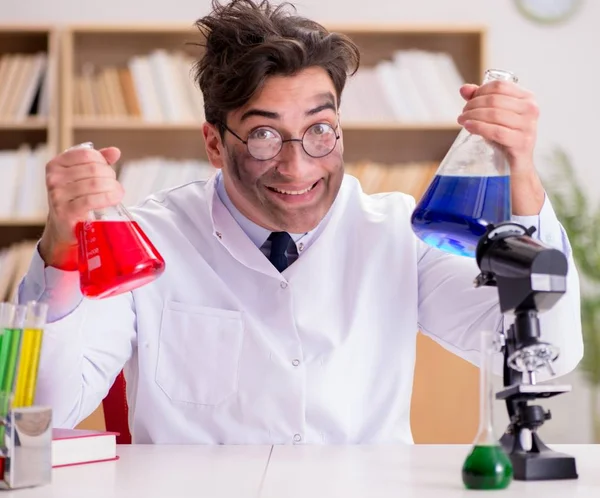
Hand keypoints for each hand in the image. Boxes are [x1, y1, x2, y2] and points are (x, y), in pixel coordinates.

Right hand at [40, 146, 123, 268]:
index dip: (103, 161)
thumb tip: (115, 151)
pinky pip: (92, 200)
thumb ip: (98, 162)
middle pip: (93, 169)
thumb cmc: (76, 199)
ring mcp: (57, 196)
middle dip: (110, 176)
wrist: (64, 227)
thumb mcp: (83, 177)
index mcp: (55, 165)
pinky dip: (108, 197)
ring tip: (118, 193)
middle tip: (115, 185)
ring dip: (113, 187)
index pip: (86, 154)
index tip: (108, 171)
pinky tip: (115, 198)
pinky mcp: (65, 212)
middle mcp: (53, 179)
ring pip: (95, 183)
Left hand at [457, 80, 545, 214]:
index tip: (468, 102)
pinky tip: (468, 127)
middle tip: (462, 114)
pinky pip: (496, 131)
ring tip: (462, 121)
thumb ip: (480, 100)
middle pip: (494, 100)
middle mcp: (531, 109)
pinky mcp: (522, 142)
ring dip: (473, 116)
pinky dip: (479, 127)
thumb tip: (464, 88)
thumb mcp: (493, 117)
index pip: (499, 86)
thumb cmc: (504, 138)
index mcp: (527, 98)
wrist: (516, 167)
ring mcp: (529, 126)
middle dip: (473, 105)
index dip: (479, 91)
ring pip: (494, 114)